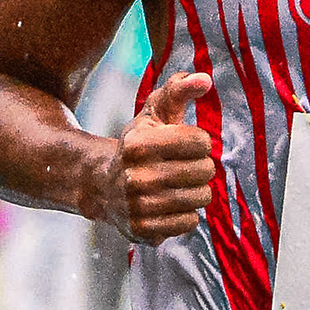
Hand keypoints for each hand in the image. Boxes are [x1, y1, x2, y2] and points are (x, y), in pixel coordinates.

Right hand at [108, 71, 216, 244]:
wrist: (104, 185)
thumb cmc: (140, 143)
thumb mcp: (155, 112)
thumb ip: (179, 90)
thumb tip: (205, 79)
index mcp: (138, 143)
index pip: (201, 142)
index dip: (199, 141)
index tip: (186, 143)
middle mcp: (135, 176)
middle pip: (204, 171)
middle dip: (201, 166)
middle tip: (183, 166)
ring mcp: (137, 206)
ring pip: (201, 198)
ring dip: (197, 190)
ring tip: (178, 184)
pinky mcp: (143, 230)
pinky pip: (190, 222)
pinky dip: (187, 213)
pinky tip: (170, 204)